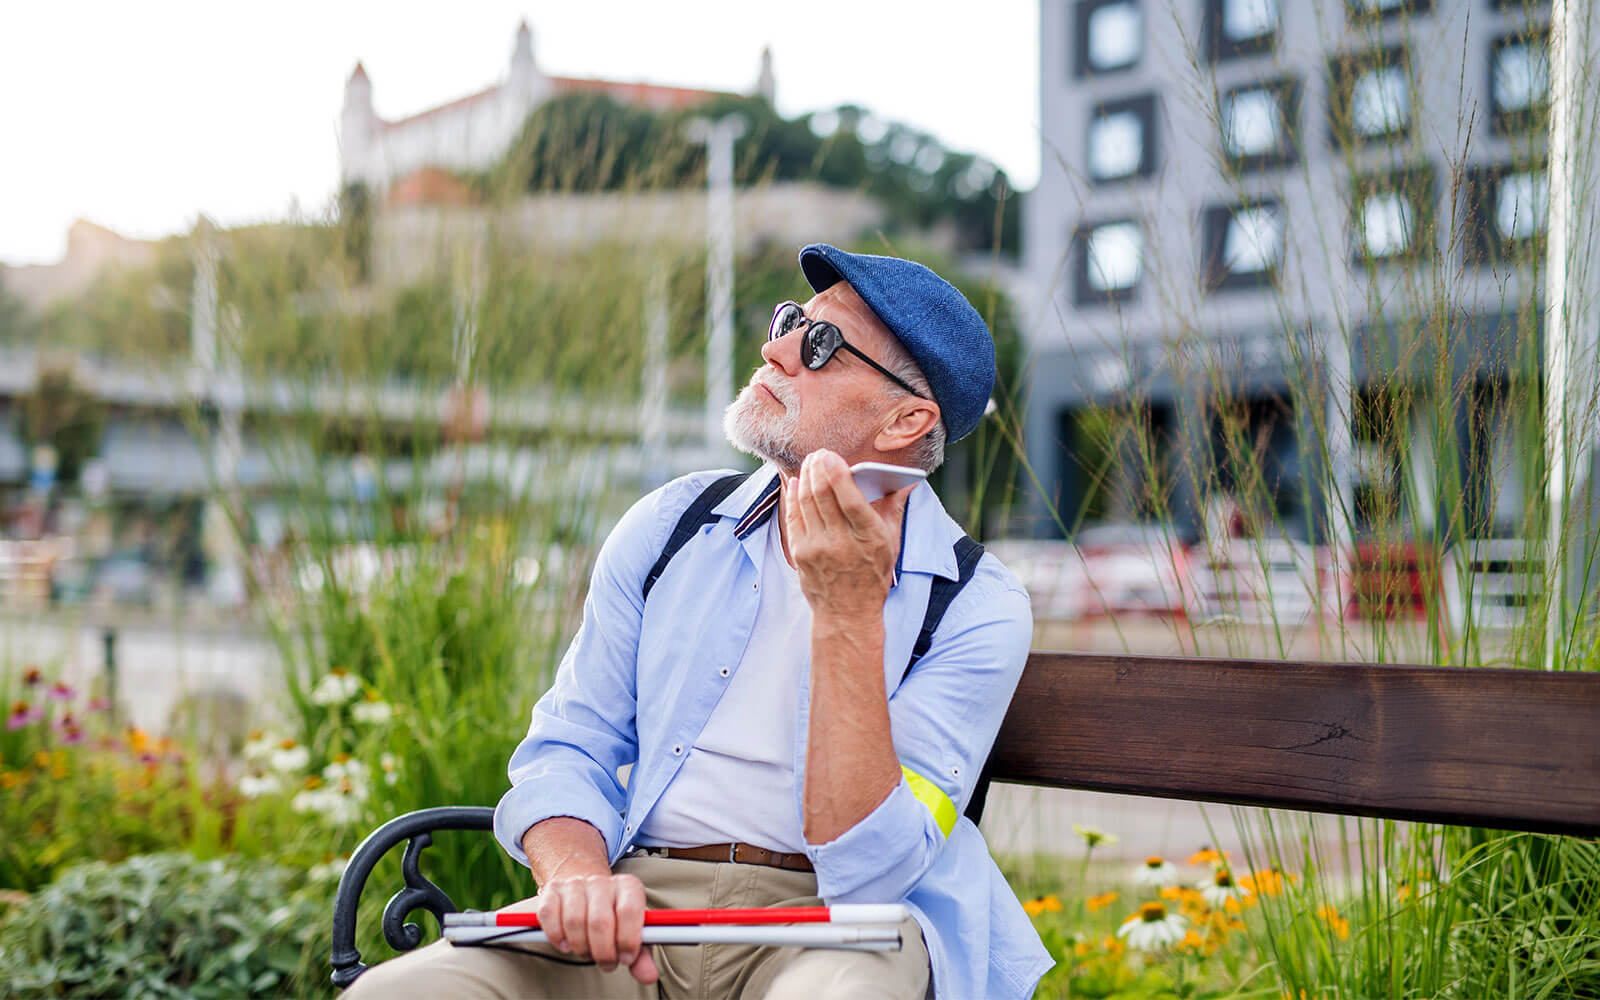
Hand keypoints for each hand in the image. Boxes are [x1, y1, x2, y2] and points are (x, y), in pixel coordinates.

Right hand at [524, 872, 656, 981]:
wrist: (588, 894)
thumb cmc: (614, 918)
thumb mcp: (632, 933)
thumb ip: (642, 955)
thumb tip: (649, 975)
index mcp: (628, 886)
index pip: (629, 911)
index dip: (627, 940)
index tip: (625, 958)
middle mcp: (601, 880)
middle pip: (600, 921)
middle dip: (603, 951)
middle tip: (606, 962)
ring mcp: (575, 883)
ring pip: (574, 921)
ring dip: (581, 946)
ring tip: (587, 952)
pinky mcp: (552, 890)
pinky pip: (549, 915)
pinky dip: (557, 936)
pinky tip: (566, 944)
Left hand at [784, 450, 911, 621]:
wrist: (848, 614)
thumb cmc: (873, 576)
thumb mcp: (891, 545)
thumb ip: (895, 510)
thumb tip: (907, 483)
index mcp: (868, 538)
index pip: (850, 499)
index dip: (838, 473)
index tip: (831, 456)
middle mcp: (841, 543)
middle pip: (823, 495)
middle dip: (818, 468)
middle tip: (819, 454)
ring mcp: (817, 549)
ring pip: (807, 502)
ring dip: (807, 477)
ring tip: (811, 463)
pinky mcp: (800, 554)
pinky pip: (794, 517)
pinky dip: (794, 496)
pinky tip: (798, 482)